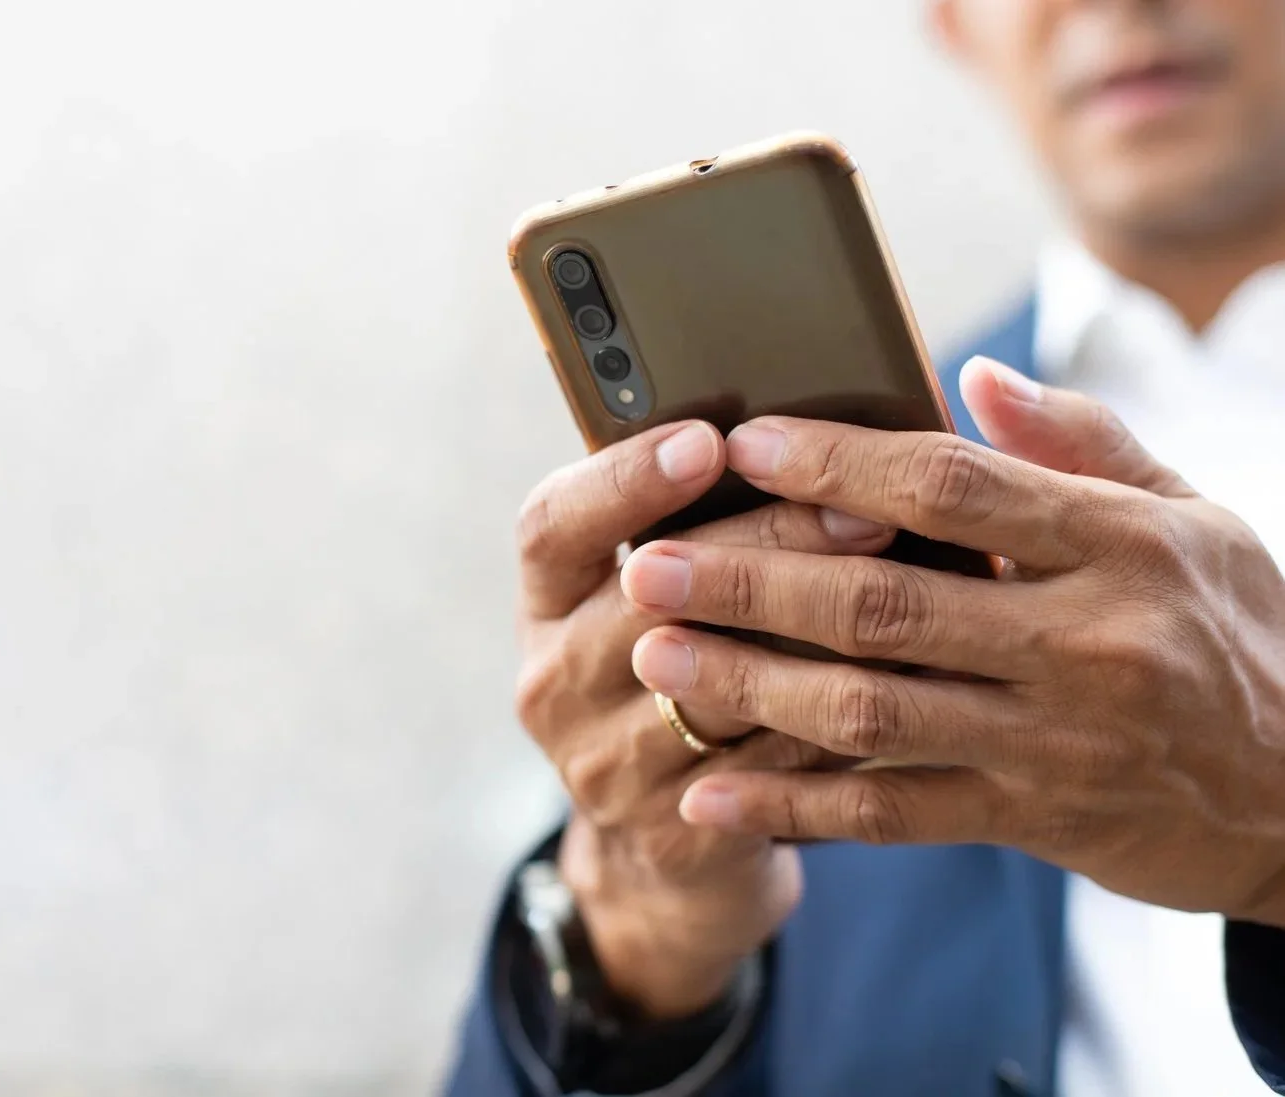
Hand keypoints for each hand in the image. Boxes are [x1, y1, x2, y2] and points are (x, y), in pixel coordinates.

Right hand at [515, 419, 898, 1016]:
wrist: (669, 848)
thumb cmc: (693, 670)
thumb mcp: (657, 595)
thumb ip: (697, 516)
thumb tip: (794, 420)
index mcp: (545, 601)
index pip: (553, 526)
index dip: (623, 482)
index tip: (706, 439)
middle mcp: (554, 681)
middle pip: (651, 602)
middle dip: (766, 547)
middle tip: (870, 506)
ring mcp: (605, 765)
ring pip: (719, 688)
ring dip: (822, 638)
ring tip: (917, 592)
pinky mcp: (673, 834)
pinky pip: (773, 769)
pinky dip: (849, 718)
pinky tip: (919, 681)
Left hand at [621, 357, 1284, 926]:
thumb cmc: (1239, 633)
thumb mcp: (1194, 518)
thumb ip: (1078, 444)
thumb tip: (970, 374)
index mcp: (1120, 544)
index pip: (955, 487)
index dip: (838, 461)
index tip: (741, 442)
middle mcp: (1086, 641)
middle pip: (887, 602)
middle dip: (753, 581)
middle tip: (647, 564)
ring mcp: (1055, 739)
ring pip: (873, 711)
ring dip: (750, 686)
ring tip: (651, 659)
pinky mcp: (1034, 821)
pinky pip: (892, 815)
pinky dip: (794, 805)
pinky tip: (707, 791)